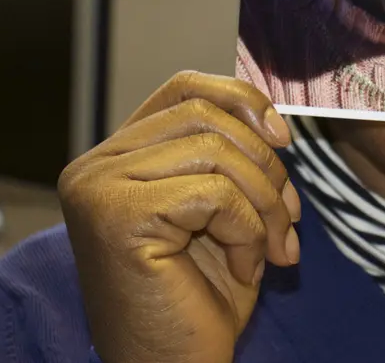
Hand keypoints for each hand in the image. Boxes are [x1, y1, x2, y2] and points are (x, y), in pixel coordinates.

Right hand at [58, 71, 300, 362]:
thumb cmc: (200, 294)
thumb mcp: (224, 209)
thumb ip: (233, 157)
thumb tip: (275, 122)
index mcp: (118, 156)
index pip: (184, 89)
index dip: (242, 101)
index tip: (283, 138)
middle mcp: (97, 166)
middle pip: (208, 118)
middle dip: (267, 168)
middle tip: (288, 221)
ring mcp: (100, 188)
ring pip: (217, 152)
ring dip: (264, 205)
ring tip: (271, 250)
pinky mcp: (118, 216)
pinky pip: (215, 194)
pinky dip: (248, 231)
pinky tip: (244, 268)